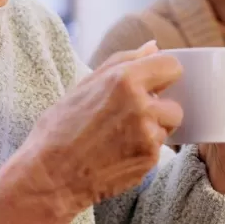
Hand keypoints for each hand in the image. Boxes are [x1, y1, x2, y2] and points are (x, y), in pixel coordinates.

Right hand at [0, 41, 182, 223]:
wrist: (49, 177)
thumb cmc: (59, 129)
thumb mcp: (84, 85)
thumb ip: (124, 61)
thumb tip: (153, 47)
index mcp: (124, 79)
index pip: (172, 67)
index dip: (164, 76)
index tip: (155, 85)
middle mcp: (141, 105)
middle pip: (175, 103)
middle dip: (159, 109)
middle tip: (131, 117)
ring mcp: (148, 134)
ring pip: (167, 127)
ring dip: (152, 130)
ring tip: (121, 137)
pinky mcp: (149, 159)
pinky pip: (157, 149)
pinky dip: (143, 150)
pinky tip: (118, 153)